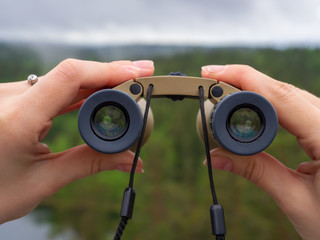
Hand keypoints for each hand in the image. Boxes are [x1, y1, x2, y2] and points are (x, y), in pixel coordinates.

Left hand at [0, 59, 153, 222]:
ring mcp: (10, 96)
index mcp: (17, 119)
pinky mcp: (14, 100)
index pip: (70, 76)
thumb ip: (90, 164)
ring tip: (129, 83)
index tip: (138, 72)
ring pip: (63, 78)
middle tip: (143, 74)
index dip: (108, 70)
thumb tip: (132, 161)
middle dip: (111, 72)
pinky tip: (100, 91)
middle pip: (71, 73)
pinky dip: (81, 89)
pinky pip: (53, 87)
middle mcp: (10, 98)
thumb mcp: (43, 182)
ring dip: (98, 80)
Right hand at [202, 65, 319, 239]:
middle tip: (211, 78)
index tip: (212, 73)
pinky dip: (271, 101)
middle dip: (244, 80)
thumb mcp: (295, 199)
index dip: (242, 79)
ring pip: (291, 95)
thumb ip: (255, 172)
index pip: (280, 96)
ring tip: (225, 89)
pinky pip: (297, 106)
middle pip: (284, 90)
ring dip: (256, 88)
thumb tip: (214, 157)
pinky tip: (253, 102)